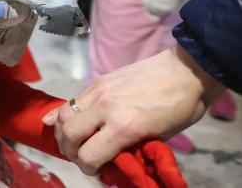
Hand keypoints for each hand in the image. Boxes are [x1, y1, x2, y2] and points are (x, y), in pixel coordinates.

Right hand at [41, 45, 224, 174]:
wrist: (186, 70)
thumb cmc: (181, 108)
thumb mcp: (160, 138)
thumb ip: (132, 148)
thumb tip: (113, 161)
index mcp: (125, 127)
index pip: (89, 156)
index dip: (88, 169)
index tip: (97, 171)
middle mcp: (106, 108)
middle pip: (69, 135)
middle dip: (71, 152)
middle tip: (81, 158)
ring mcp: (99, 91)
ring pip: (65, 115)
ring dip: (63, 133)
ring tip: (71, 142)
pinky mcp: (98, 81)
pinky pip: (71, 100)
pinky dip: (61, 114)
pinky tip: (55, 121)